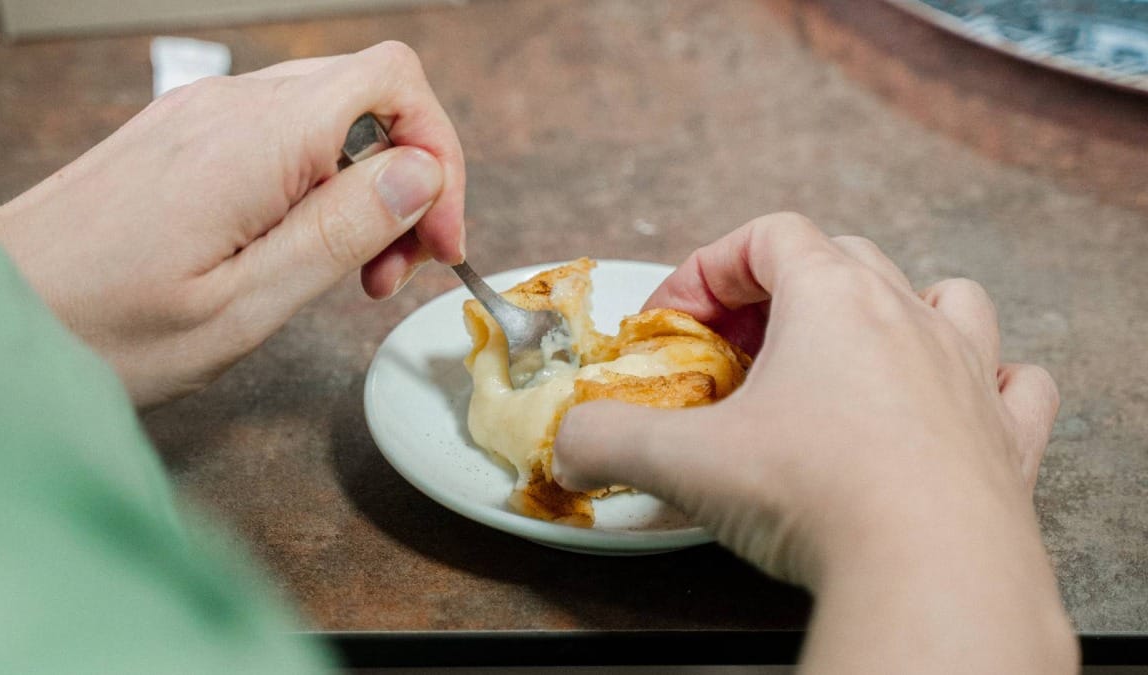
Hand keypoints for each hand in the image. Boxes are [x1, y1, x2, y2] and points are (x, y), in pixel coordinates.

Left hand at [0, 42, 463, 406]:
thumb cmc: (101, 327)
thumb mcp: (244, 306)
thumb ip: (340, 231)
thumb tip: (420, 174)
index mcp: (256, 140)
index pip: (395, 83)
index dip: (441, 154)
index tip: (439, 240)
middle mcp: (232, 106)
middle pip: (373, 93)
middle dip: (412, 177)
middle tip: (397, 267)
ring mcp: (205, 114)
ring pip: (333, 114)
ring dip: (367, 186)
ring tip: (350, 272)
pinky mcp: (187, 134)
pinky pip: (284, 133)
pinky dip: (318, 183)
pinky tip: (298, 249)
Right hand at [553, 213, 1076, 672]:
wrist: (929, 569)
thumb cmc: (814, 493)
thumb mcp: (682, 460)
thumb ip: (607, 439)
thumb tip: (568, 444)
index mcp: (832, 299)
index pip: (767, 235)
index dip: (709, 268)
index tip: (675, 323)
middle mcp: (907, 318)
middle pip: (842, 260)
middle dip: (779, 293)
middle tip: (737, 352)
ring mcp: (968, 371)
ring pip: (943, 297)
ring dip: (895, 311)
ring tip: (851, 355)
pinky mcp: (1006, 436)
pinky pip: (1015, 381)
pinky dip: (987, 381)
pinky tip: (956, 401)